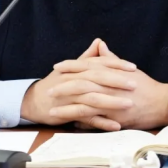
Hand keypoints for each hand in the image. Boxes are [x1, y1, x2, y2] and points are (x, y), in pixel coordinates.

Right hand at [20, 39, 137, 129]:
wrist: (33, 100)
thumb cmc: (56, 83)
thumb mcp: (72, 68)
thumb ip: (87, 56)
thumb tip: (99, 41)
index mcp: (77, 69)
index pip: (99, 63)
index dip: (116, 64)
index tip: (133, 67)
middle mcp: (74, 80)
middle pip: (97, 78)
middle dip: (117, 81)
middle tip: (134, 84)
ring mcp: (71, 96)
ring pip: (93, 97)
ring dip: (112, 101)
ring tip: (129, 104)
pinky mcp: (67, 112)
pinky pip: (87, 117)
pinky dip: (101, 121)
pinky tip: (116, 125)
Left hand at [49, 41, 167, 129]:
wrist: (162, 102)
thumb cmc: (145, 85)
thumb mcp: (127, 68)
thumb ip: (111, 58)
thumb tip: (100, 45)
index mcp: (111, 72)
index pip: (87, 66)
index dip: (71, 66)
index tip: (57, 66)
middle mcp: (109, 86)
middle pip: (82, 84)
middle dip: (64, 86)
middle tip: (49, 88)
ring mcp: (111, 102)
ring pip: (84, 103)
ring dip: (66, 107)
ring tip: (52, 109)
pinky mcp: (115, 117)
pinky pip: (94, 119)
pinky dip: (81, 121)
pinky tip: (69, 122)